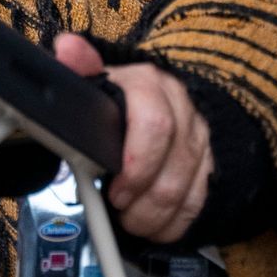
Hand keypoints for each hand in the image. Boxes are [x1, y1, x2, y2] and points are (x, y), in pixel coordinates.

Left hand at [55, 33, 211, 242]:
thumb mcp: (95, 76)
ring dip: (156, 213)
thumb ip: (80, 66)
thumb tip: (67, 49)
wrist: (158, 93)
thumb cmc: (116, 93)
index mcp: (147, 84)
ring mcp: (198, 135)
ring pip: (187, 186)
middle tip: (118, 205)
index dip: (137, 162)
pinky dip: (175, 221)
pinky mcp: (209, 160)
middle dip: (143, 193)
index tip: (116, 186)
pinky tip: (154, 227)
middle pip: (174, 162)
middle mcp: (180, 107)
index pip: (155, 124)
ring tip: (130, 221)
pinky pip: (199, 199)